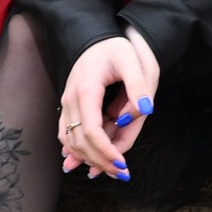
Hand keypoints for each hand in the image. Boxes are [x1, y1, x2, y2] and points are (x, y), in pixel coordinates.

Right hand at [60, 32, 157, 179]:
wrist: (97, 38)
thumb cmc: (117, 48)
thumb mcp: (133, 60)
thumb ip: (139, 85)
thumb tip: (144, 110)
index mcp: (87, 89)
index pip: (91, 130)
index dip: (105, 151)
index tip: (122, 163)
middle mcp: (71, 99)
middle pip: (80, 141)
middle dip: (100, 161)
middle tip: (122, 174)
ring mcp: (67, 103)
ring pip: (71, 141)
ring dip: (88, 159)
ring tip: (110, 171)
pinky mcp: (69, 107)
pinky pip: (68, 134)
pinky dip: (77, 151)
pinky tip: (87, 164)